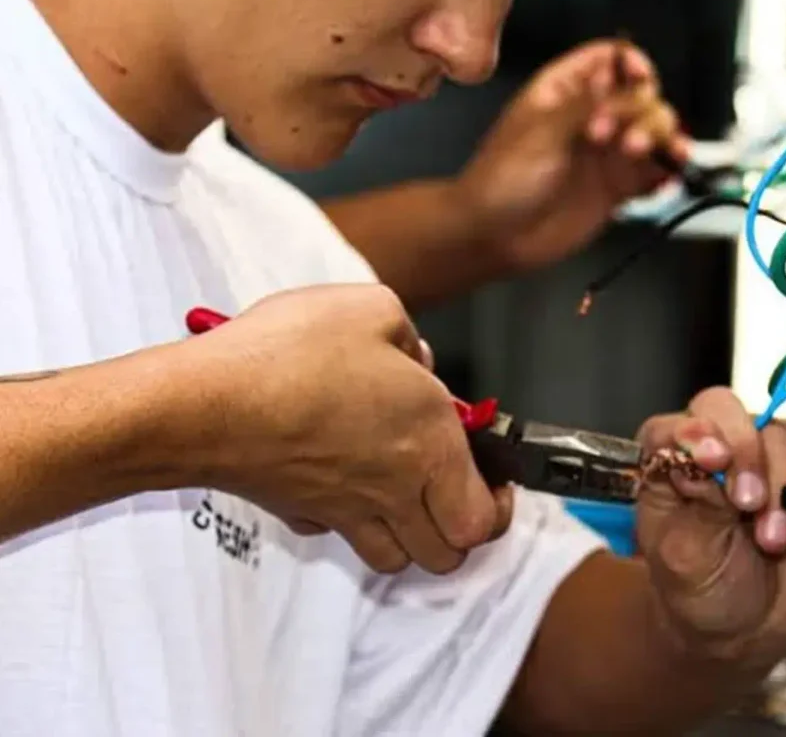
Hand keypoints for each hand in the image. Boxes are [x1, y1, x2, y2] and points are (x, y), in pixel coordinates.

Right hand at [180, 284, 512, 573]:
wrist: (202, 405)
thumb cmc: (287, 358)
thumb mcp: (372, 309)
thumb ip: (409, 336)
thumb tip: (416, 360)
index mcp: (428, 446)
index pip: (485, 519)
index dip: (500, 505)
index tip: (497, 479)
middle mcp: (392, 490)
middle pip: (447, 556)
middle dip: (460, 529)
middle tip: (455, 490)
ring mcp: (343, 510)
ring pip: (397, 559)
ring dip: (411, 535)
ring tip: (405, 491)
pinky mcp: (299, 511)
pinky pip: (338, 535)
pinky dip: (350, 522)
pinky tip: (342, 480)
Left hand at [456, 40, 687, 269]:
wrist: (493, 238)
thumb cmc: (500, 181)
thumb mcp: (541, 133)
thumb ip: (588, 106)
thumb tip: (622, 81)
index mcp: (564, 91)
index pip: (609, 60)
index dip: (630, 63)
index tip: (640, 77)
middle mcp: (590, 118)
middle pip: (640, 94)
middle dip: (638, 109)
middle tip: (613, 137)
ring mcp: (605, 154)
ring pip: (653, 130)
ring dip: (658, 136)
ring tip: (639, 152)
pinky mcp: (616, 188)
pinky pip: (654, 172)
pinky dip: (666, 170)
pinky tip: (667, 172)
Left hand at [634, 387, 785, 670]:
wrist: (746, 628)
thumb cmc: (700, 589)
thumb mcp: (686, 558)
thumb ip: (698, 508)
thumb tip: (705, 457)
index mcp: (669, 464)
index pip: (674, 427)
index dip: (694, 434)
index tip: (713, 461)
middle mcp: (718, 449)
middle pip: (733, 416)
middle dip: (747, 457)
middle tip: (748, 505)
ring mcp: (765, 456)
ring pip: (782, 434)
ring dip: (784, 485)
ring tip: (774, 539)